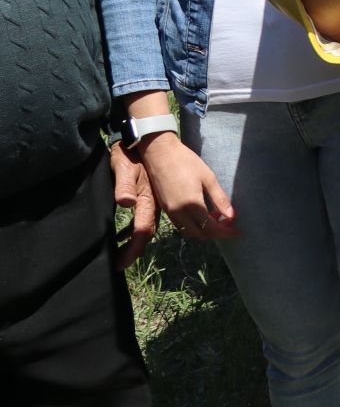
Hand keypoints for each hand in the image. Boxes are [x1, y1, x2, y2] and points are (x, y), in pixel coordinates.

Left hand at [109, 141, 156, 268]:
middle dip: (133, 251)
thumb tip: (125, 202)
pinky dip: (133, 230)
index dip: (132, 249)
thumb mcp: (124, 168)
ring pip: (146, 227)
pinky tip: (122, 234)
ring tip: (120, 253)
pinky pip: (144, 218)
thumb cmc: (131, 155)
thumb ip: (124, 185)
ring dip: (134, 241)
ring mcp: (154, 201)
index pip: (141, 231)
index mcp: (148, 200)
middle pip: (146, 233)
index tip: (120, 264)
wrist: (147, 141)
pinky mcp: (150, 197)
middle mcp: (154, 204)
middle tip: (119, 264)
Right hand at [136, 135, 237, 240]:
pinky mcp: (164, 207)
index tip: (237, 232)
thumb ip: (220, 199)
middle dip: (215, 233)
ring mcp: (169, 211)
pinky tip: (202, 213)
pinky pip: (180, 224)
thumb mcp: (208, 178)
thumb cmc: (186, 162)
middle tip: (228, 224)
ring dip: (203, 229)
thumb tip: (231, 216)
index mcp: (191, 205)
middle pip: (199, 234)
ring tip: (217, 218)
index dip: (225, 232)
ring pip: (188, 231)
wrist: (159, 153)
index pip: (211, 228)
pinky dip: (192, 224)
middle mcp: (178, 212)